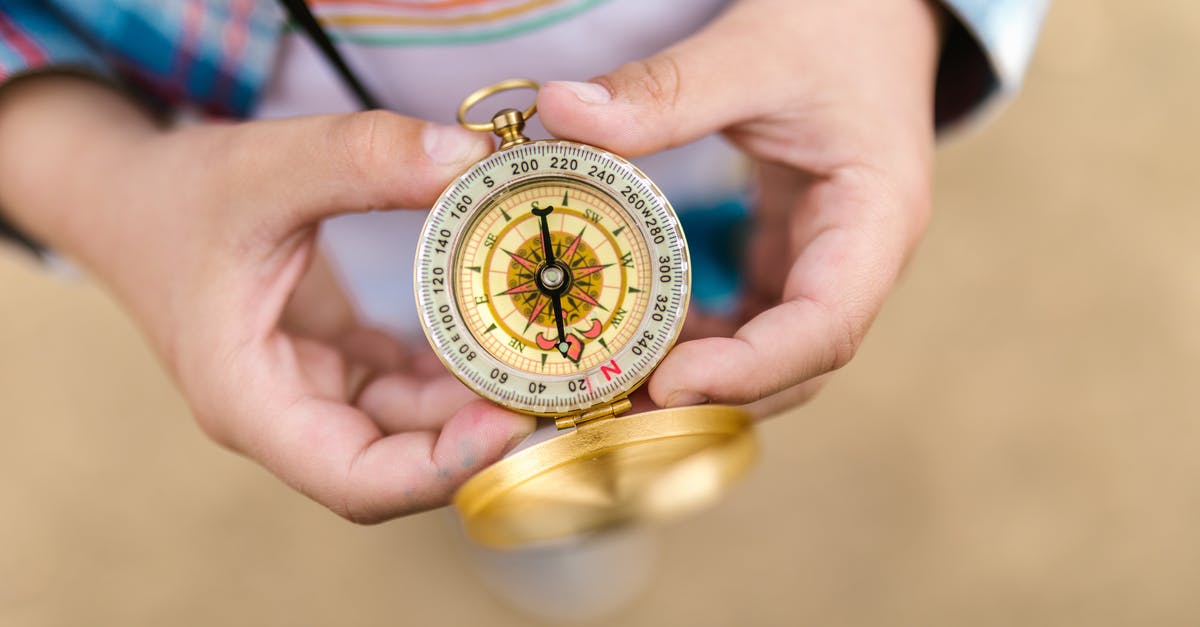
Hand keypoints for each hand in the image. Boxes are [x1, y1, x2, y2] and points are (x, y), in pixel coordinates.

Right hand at [0, 78, 533, 521]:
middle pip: (399, 466)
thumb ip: (362, 158)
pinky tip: (504, 334)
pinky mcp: (335, 369)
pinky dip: (456, 371)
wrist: (129, 200)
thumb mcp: (265, 166)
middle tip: (560, 387)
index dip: (441, 467)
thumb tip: (469, 159)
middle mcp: (287, 415)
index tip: (512, 419)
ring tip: (549, 359)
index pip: (357, 479)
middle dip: (480, 437)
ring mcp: (313, 395)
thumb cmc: (176, 196)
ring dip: (477, 402)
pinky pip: (408, 390)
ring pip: (412, 430)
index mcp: (251, 401)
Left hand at [538, 0, 940, 414]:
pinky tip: (633, 346)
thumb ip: (665, 89)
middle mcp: (855, 264)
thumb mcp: (753, 51)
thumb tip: (562, 112)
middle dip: (709, 400)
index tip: (666, 383)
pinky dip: (692, 346)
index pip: (825, 329)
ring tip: (607, 395)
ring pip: (767, 359)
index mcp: (874, 222)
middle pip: (793, 368)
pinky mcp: (787, 261)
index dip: (749, 370)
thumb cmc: (836, 26)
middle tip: (613, 412)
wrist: (870, 16)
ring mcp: (821, 269)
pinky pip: (744, 324)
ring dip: (694, 387)